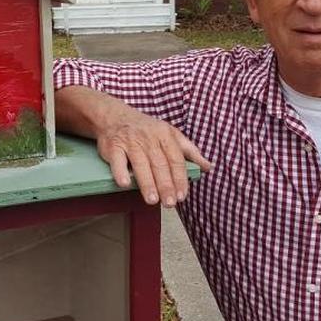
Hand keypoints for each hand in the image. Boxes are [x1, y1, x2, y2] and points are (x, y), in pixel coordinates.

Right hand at [95, 105, 211, 207]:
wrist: (115, 116)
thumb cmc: (147, 129)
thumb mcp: (170, 134)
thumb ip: (189, 151)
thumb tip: (207, 167)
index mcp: (165, 135)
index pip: (176, 159)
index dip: (180, 178)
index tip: (182, 195)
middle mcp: (148, 138)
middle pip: (160, 164)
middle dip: (166, 185)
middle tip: (170, 203)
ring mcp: (130, 142)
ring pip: (140, 164)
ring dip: (147, 183)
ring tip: (152, 200)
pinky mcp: (113, 146)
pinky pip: (117, 160)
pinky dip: (120, 172)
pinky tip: (125, 184)